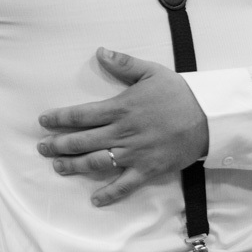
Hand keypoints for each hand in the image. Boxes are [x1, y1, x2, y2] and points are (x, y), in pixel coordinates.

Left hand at [37, 48, 208, 206]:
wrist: (209, 117)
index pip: (81, 115)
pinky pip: (126, 185)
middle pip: (82, 140)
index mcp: (120, 108)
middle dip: (59, 144)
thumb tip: (100, 51)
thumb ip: (124, 64)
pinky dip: (110, 193)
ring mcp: (134, 153)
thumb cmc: (179, 93)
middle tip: (42, 147)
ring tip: (58, 167)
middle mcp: (123, 132)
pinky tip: (95, 200)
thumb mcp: (151, 71)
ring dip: (75, 166)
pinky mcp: (148, 169)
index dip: (59, 118)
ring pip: (97, 162)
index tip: (43, 121)